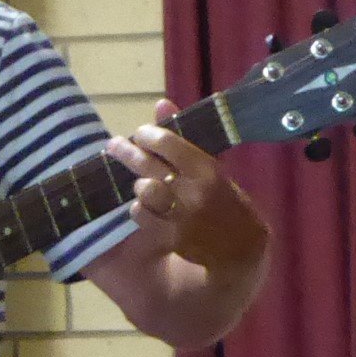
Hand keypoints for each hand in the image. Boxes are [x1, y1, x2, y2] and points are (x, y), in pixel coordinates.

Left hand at [106, 99, 268, 272]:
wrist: (241, 252)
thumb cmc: (226, 203)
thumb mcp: (213, 169)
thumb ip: (184, 140)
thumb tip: (160, 104)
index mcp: (208, 170)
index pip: (170, 143)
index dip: (150, 135)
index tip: (141, 133)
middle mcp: (194, 192)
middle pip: (149, 166)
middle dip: (128, 153)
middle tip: (114, 145)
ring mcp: (182, 216)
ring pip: (143, 191)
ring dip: (139, 186)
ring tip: (142, 184)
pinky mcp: (171, 236)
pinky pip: (140, 214)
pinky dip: (140, 209)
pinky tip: (146, 207)